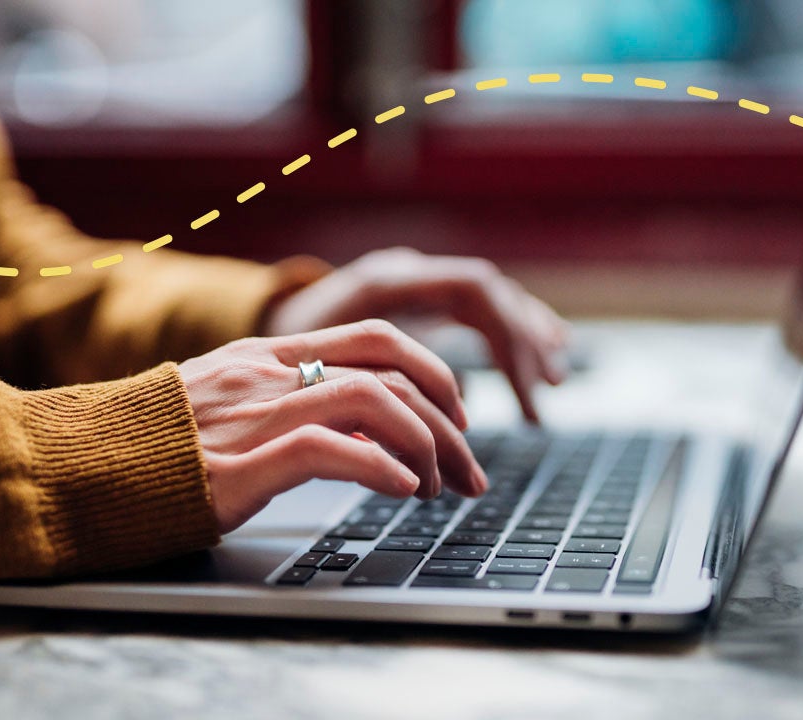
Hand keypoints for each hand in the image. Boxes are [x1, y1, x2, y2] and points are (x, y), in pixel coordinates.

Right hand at [178, 320, 488, 533]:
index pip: (378, 339)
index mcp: (268, 356)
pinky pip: (330, 450)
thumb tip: (361, 430)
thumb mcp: (224, 405)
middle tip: (469, 468)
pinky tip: (402, 492)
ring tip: (437, 488)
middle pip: (393, 366)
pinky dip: (381, 469)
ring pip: (374, 402)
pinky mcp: (239, 464)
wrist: (75, 465)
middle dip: (448, 419)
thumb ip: (286, 402)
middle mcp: (269, 374)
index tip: (456, 419)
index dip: (434, 374)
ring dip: (425, 447)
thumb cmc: (150, 446)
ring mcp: (255, 414)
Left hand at [264, 247, 569, 421]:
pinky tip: (542, 352)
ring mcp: (413, 282)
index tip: (521, 395)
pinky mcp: (414, 301)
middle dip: (523, 349)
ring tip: (554, 381)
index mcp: (385, 280)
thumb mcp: (311, 376)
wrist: (248, 322)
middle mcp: (406, 272)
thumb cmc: (271, 359)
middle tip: (542, 401)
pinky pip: (478, 309)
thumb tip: (415, 447)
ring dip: (525, 339)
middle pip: (489, 295)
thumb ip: (363, 398)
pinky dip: (510, 332)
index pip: (473, 290)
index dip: (506, 342)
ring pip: (489, 299)